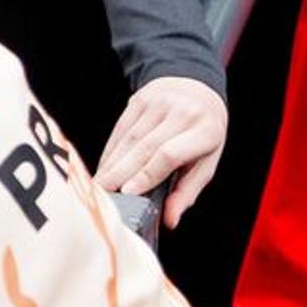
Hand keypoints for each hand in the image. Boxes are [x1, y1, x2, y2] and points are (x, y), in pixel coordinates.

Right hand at [93, 76, 230, 227]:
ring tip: (99, 185)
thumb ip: (187, 191)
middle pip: (144, 148)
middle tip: (104, 195)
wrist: (196, 87)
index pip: (169, 154)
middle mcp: (182, 113)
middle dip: (121, 174)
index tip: (129, 192)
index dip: (147, 174)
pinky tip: (104, 167)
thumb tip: (170, 220)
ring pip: (129, 139)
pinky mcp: (139, 100)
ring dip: (112, 164)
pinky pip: (121, 129)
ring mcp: (159, 102)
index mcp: (205, 131)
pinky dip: (110, 151)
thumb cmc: (203, 132)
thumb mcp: (207, 161)